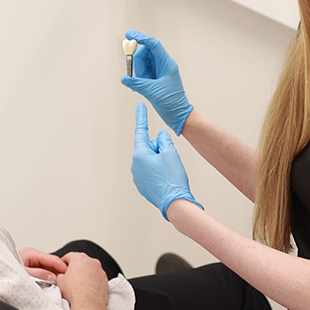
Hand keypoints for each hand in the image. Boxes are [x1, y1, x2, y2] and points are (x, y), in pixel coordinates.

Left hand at [19, 247, 67, 281]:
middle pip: (51, 262)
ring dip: (54, 273)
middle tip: (68, 277)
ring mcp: (33, 262)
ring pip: (49, 267)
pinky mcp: (32, 268)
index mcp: (31, 253)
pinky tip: (53, 281)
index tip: (68, 271)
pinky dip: (49, 276)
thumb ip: (38, 274)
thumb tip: (52, 276)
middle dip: (59, 269)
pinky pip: (44, 271)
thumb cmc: (7, 272)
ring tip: (62, 280)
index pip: (50, 258)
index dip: (60, 265)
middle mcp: (33, 256)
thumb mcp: (23, 273)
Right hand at [56, 252, 108, 307]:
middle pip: (81, 262)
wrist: (88, 305)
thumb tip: (61, 275)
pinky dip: (92, 281)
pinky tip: (87, 289)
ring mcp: (100, 270)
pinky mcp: (105, 279)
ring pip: (90, 270)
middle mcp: (92, 261)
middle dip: (75, 268)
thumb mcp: (60, 281)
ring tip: (79, 285)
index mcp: (80, 258)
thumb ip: (60, 274)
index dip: (63, 263)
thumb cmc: (75, 292)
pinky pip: (97, 278)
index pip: (69, 256)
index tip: (61, 268)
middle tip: (69, 277)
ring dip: (85, 275)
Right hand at [121, 30, 192, 134]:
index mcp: (167, 64)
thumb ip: (137, 83)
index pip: (153, 45)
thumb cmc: (172, 103)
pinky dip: (139, 78)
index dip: (141, 38)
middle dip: (138, 62)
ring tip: (144, 85)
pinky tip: (142, 87)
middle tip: (138, 74)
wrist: (179, 115)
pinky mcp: (155, 79)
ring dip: (139, 72)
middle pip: (145, 53)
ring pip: (143, 63)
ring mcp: (159, 71)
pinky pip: (143, 72)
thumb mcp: (152, 92)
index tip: (129, 34)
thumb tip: (125, 78)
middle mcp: (163, 65)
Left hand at [131, 103, 201, 219]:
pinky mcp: (142, 186)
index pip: (141, 130)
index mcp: (140, 154)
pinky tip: (168, 179)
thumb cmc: (173, 178)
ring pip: (151, 160)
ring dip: (161, 161)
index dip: (142, 116)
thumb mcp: (171, 153)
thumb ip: (164, 140)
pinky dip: (160, 172)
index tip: (139, 106)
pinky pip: (151, 172)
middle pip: (149, 147)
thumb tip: (159, 136)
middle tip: (172, 159)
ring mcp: (137, 176)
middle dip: (160, 148)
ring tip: (171, 172)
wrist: (175, 203)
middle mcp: (135, 165)